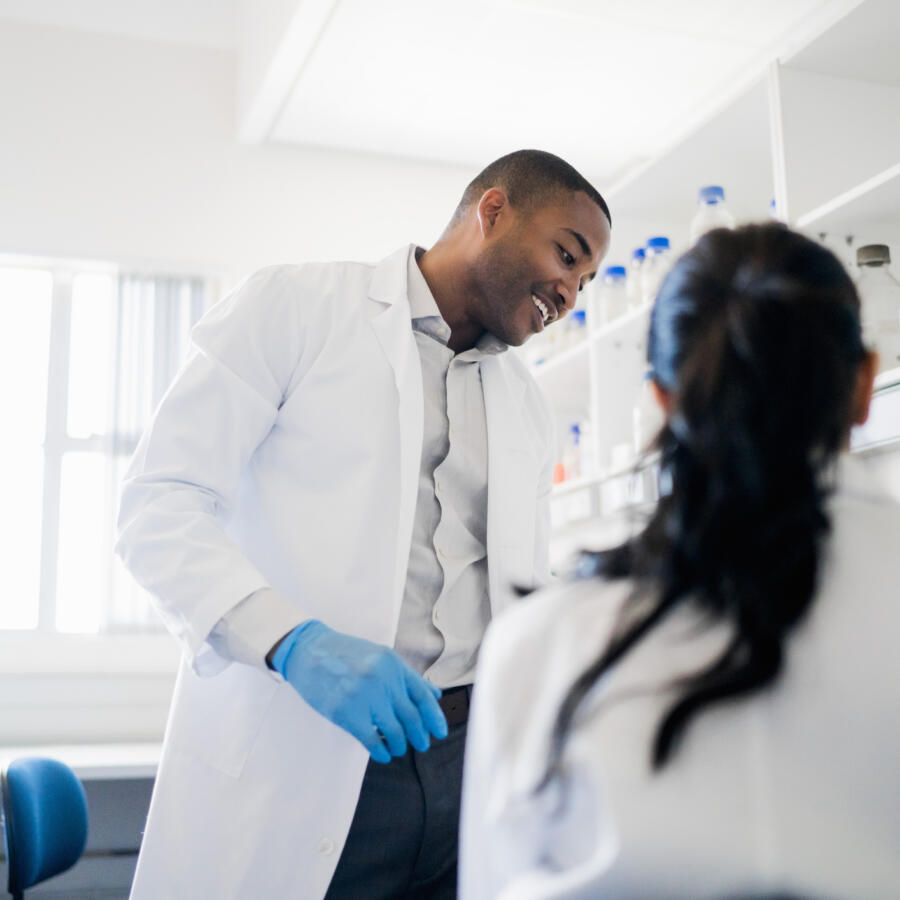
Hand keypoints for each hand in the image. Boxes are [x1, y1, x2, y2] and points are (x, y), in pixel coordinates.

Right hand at [271, 620, 447, 762]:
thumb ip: (406, 676)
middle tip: (421, 745)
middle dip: (419, 736)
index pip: (423, 695)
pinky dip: (380, 751)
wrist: (308, 651)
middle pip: (411, 717)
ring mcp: (364, 696)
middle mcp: (382, 679)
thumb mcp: (380, 656)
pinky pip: (371, 740)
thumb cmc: (345, 654)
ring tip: (398, 748)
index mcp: (392, 664)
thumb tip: (434, 696)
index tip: (439, 731)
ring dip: (399, 745)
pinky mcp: (346, 713)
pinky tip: (382, 754)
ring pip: (394, 732)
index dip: (435, 716)